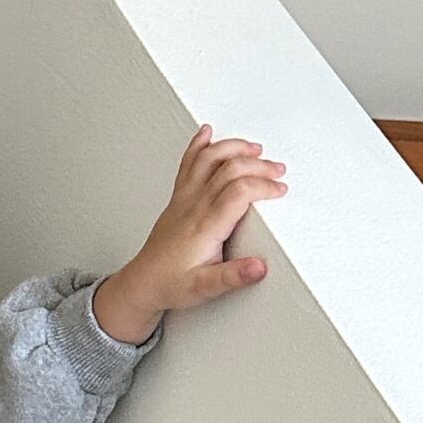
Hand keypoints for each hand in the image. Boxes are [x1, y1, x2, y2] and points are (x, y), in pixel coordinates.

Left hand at [93, 126, 282, 344]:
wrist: (142, 283)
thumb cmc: (171, 284)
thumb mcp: (205, 288)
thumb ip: (233, 276)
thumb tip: (259, 267)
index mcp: (205, 226)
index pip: (238, 192)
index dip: (262, 185)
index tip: (280, 190)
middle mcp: (193, 206)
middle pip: (228, 169)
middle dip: (258, 164)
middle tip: (278, 170)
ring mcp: (184, 199)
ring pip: (208, 159)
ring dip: (233, 148)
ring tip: (255, 149)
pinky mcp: (178, 198)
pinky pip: (188, 164)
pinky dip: (199, 144)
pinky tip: (207, 133)